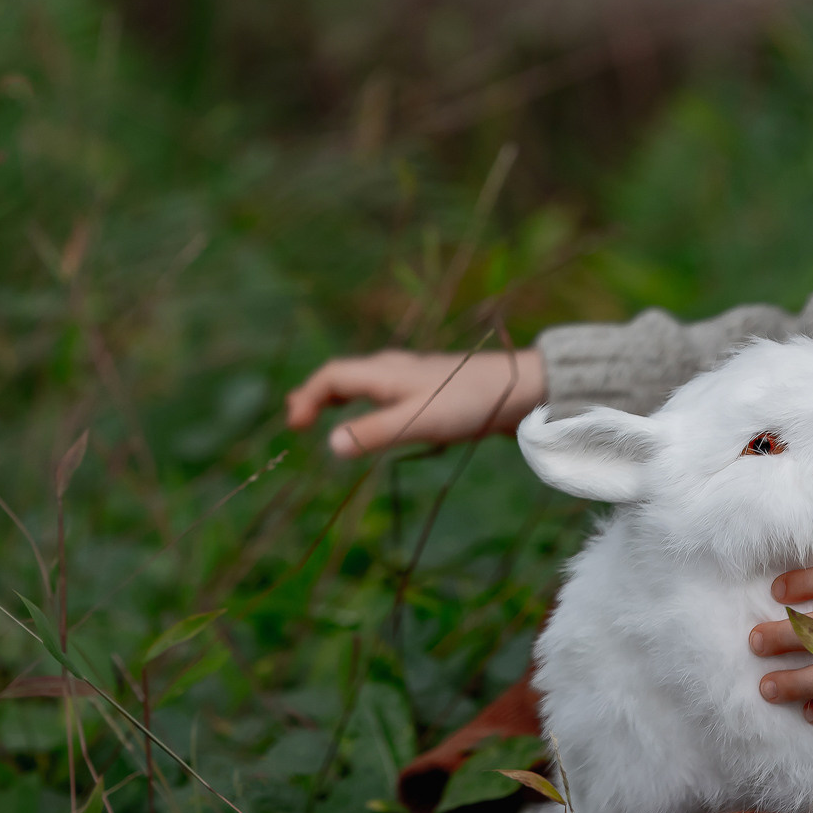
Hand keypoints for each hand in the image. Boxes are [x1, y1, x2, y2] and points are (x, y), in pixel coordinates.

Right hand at [283, 349, 546, 457]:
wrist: (520, 388)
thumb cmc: (468, 402)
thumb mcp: (417, 420)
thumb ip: (374, 432)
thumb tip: (330, 444)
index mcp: (385, 372)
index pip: (332, 376)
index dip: (307, 397)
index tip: (293, 426)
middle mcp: (394, 368)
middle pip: (344, 375)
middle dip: (317, 394)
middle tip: (296, 419)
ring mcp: (414, 376)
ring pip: (365, 382)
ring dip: (340, 398)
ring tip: (324, 417)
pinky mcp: (432, 389)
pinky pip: (384, 392)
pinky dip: (365, 404)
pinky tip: (376, 418)